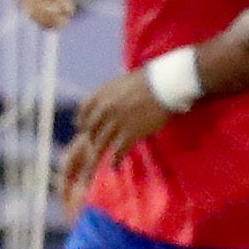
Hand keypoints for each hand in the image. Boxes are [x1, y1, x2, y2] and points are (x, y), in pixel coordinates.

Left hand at [55, 69, 176, 206]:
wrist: (166, 84)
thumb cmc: (149, 80)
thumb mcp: (122, 82)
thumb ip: (110, 93)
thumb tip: (107, 103)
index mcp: (101, 96)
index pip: (83, 113)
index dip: (82, 123)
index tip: (83, 130)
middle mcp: (105, 110)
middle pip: (91, 131)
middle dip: (91, 141)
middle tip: (92, 149)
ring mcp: (117, 123)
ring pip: (100, 145)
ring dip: (96, 157)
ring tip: (93, 168)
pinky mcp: (131, 134)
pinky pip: (118, 151)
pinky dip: (115, 161)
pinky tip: (115, 167)